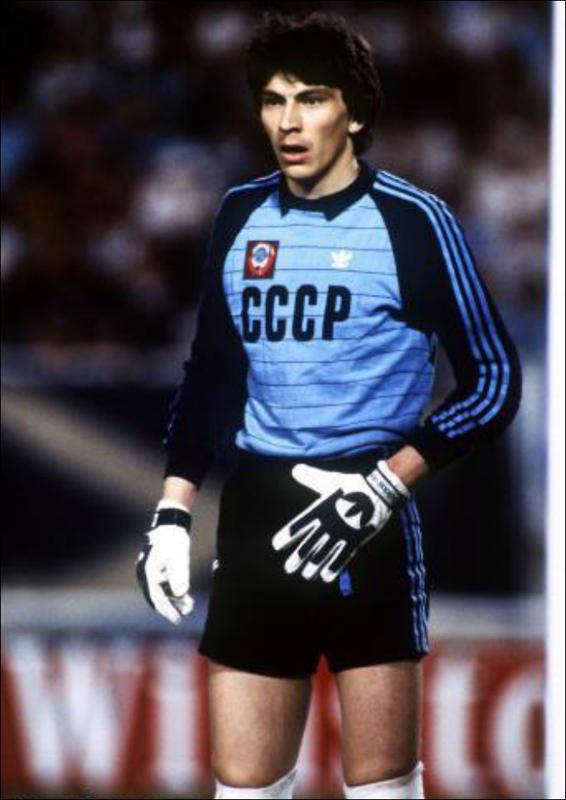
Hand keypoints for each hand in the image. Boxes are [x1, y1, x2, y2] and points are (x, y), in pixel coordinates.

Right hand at [136, 501, 193, 624]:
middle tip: (182, 616)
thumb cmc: (174, 539)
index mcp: (148, 572)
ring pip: (161, 592)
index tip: (177, 619)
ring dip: (173, 600)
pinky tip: (185, 596)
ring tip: (188, 606)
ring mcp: (151, 571)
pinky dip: (173, 591)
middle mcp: (146, 574)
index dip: (167, 610)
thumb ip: (179, 575)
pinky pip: (164, 585)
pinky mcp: (158, 569)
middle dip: (170, 607)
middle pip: (157, 597)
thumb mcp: (179, 557)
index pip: (156, 597)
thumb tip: (181, 594)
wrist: (171, 523)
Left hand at [271, 460, 408, 582]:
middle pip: (310, 545)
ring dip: (314, 566)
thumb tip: (295, 469)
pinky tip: (326, 577)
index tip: (277, 545)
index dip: (287, 535)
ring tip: (306, 575)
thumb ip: (311, 477)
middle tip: (289, 568)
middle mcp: (329, 524)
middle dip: (298, 557)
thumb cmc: (351, 485)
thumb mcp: (329, 479)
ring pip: (324, 555)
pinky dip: (334, 568)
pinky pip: (342, 558)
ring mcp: (342, 534)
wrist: (377, 492)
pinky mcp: (355, 541)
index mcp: (321, 510)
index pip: (299, 525)